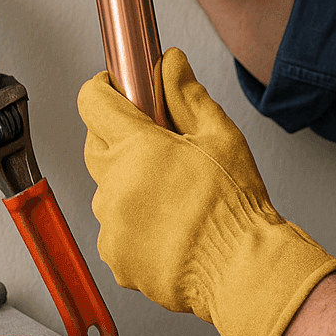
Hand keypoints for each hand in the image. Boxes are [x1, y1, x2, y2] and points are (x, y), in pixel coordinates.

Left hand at [79, 47, 335, 335]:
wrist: (242, 270)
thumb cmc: (236, 207)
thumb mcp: (219, 136)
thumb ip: (186, 95)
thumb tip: (171, 64)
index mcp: (137, 149)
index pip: (93, 102)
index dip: (104, 89)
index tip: (117, 89)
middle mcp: (115, 185)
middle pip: (96, 144)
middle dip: (119, 136)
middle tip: (156, 144)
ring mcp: (112, 225)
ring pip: (107, 189)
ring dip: (129, 184)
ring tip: (172, 195)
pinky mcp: (116, 257)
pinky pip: (114, 229)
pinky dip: (133, 223)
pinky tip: (168, 226)